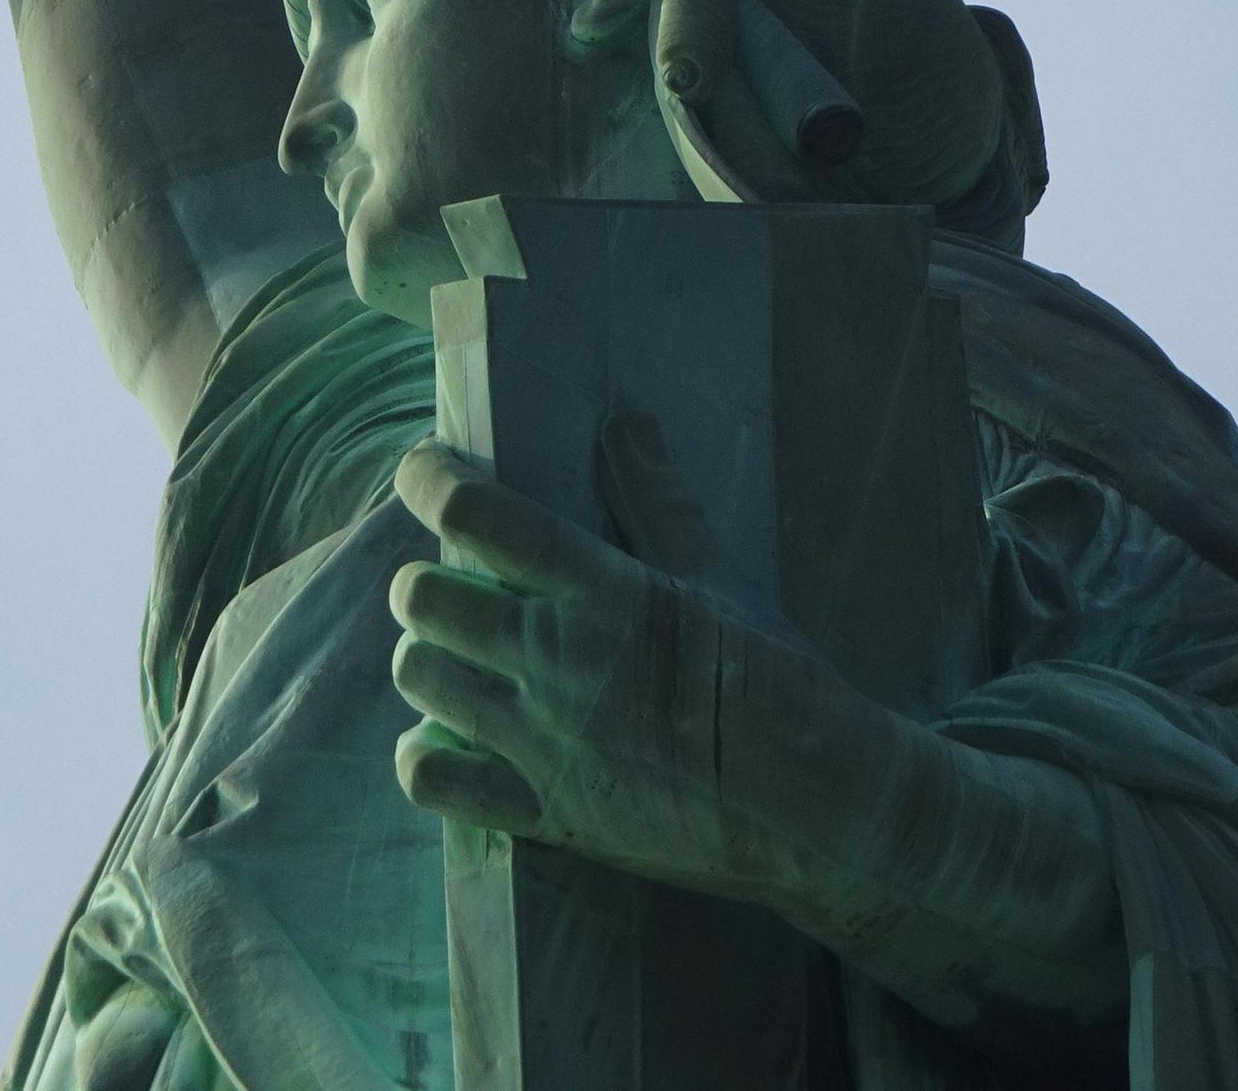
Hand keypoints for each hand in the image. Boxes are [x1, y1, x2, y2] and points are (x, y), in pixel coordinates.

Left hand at [388, 422, 857, 913]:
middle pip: (423, 597)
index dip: (429, 479)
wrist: (819, 807)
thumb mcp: (719, 577)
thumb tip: (626, 423)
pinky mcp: (546, 815)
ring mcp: (544, 743)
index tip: (426, 470)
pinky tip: (450, 734)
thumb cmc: (775, 678)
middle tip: (455, 580)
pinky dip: (424, 753)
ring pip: (419, 677)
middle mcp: (557, 661)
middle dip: (424, 578)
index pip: (476, 514)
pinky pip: (434, 782)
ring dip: (426, 654)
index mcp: (601, 591)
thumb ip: (657, 499)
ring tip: (458, 651)